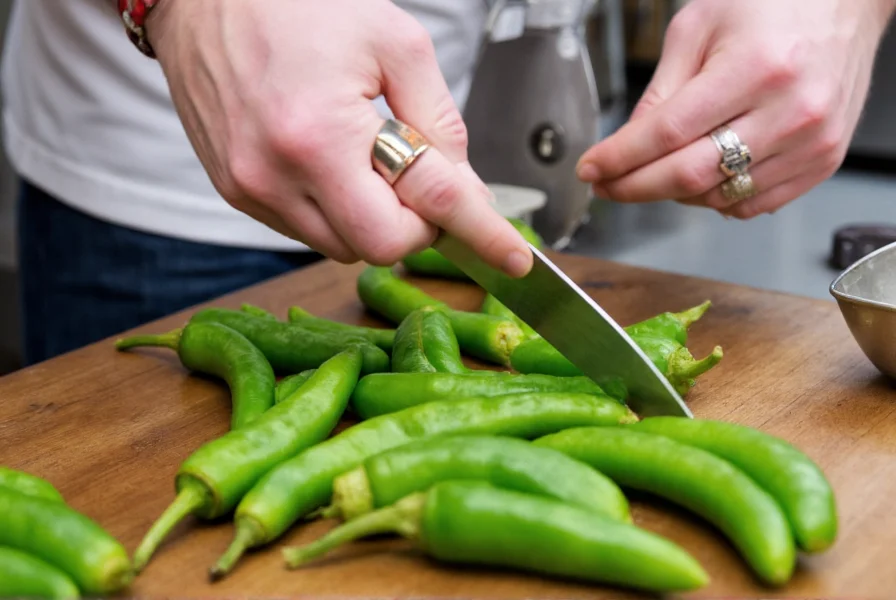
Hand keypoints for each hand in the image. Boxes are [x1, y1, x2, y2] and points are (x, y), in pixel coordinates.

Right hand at [146, 0, 532, 275]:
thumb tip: (464, 187)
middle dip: (415, 219)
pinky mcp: (237, 193)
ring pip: (343, 246)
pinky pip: (308, 230)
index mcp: (318, 136)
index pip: (414, 217)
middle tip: (421, 174)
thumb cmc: (297, 6)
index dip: (476, 235)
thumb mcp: (394, 43)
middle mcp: (276, 177)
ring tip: (366, 153)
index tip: (514, 261)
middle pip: (378, 247)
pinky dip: (339, 208)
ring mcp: (252, 191)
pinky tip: (334, 160)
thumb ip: (438, 122)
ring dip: (374, 215)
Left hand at [575, 0, 895, 218]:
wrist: (844, 4)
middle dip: (634, 187)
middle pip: (690, 175)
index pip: (668, 134)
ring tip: (657, 170)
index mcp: (756, 67)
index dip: (620, 158)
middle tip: (607, 184)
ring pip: (717, 197)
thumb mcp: (698, 28)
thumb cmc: (773, 4)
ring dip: (674, 193)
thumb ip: (660, 91)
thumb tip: (626, 146)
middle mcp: (790, 110)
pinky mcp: (822, 162)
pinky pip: (751, 204)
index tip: (592, 169)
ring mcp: (811, 142)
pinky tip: (704, 173)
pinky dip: (715, 198)